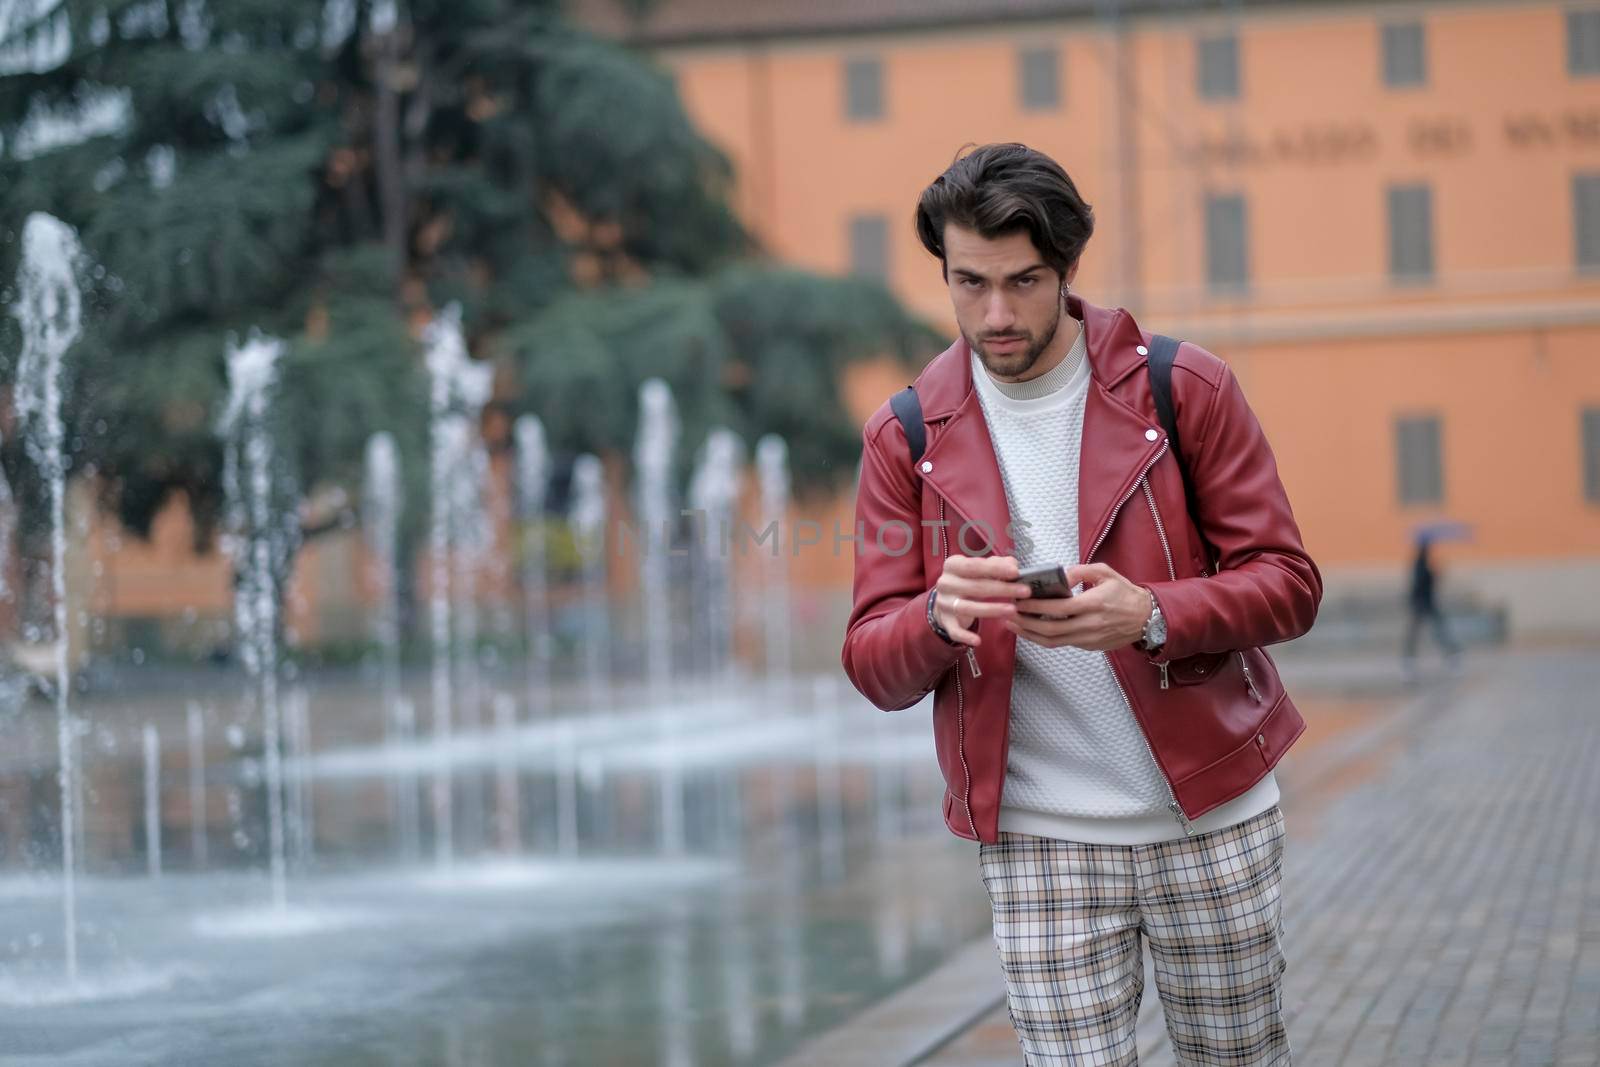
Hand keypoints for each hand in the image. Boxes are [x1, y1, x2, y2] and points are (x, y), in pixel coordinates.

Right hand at [933, 554, 1030, 647]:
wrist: (946, 599)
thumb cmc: (968, 580)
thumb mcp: (978, 568)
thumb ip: (996, 565)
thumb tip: (1013, 564)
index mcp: (953, 566)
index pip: (974, 566)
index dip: (995, 569)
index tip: (1015, 572)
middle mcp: (945, 583)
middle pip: (975, 587)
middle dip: (1002, 589)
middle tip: (1025, 592)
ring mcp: (944, 603)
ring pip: (968, 608)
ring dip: (991, 610)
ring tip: (1012, 610)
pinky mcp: (945, 621)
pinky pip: (954, 630)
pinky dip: (965, 636)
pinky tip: (978, 641)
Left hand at [1004, 563, 1152, 651]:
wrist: (1146, 618)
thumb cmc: (1125, 593)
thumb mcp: (1106, 572)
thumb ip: (1081, 571)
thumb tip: (1060, 577)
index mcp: (1093, 604)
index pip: (1058, 608)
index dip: (1036, 606)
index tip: (1019, 601)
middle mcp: (1090, 624)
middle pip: (1050, 629)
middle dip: (1026, 623)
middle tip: (1009, 614)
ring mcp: (1089, 639)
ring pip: (1053, 641)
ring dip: (1030, 634)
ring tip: (1014, 625)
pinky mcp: (1089, 646)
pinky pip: (1062, 644)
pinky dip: (1044, 638)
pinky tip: (1032, 630)